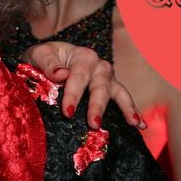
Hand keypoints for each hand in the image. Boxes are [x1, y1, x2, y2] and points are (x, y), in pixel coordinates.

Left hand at [22, 41, 143, 129]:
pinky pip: (124, 100)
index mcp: (82, 56)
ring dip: (125, 108)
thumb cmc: (44, 58)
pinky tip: (140, 125)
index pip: (78, 77)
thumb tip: (61, 74)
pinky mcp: (111, 89)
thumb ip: (48, 63)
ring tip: (133, 123)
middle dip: (97, 106)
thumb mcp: (39, 54)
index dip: (73, 95)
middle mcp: (99, 66)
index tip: (67, 112)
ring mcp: (107, 78)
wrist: (48, 59)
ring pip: (118, 93)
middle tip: (93, 124)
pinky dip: (133, 111)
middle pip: (100, 87)